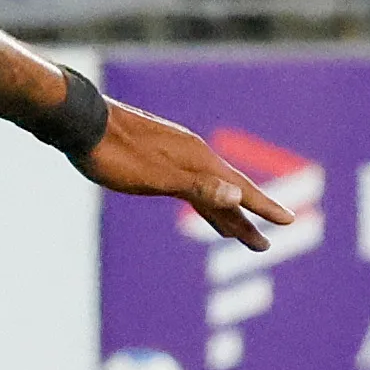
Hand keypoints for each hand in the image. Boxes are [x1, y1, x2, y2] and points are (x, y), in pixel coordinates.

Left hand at [81, 102, 296, 248]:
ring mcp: (175, 158)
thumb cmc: (115, 154)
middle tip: (264, 246)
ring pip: (209, 191)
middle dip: (246, 221)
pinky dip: (203, 202)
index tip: (288, 221)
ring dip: (225, 214)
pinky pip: (191, 187)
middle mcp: (192, 157)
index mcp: (198, 161)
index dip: (264, 207)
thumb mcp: (156, 176)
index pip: (240, 189)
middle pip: (228, 194)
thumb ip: (197, 186)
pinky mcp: (158, 161)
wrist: (80, 122)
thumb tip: (237, 194)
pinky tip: (202, 207)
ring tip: (239, 235)